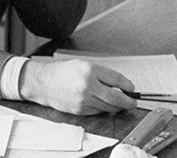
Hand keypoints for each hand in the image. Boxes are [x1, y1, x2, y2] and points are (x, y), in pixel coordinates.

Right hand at [18, 59, 137, 114]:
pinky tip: (102, 104)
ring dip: (117, 107)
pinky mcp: (80, 110)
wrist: (43, 83)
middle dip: (128, 101)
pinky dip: (103, 108)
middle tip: (132, 102)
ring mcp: (84, 100)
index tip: (132, 88)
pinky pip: (98, 111)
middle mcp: (88, 85)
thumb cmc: (62, 72)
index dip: (128, 85)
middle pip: (116, 98)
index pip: (116, 80)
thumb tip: (119, 85)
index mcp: (90, 70)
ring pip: (109, 107)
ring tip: (119, 103)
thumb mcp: (83, 65)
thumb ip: (101, 75)